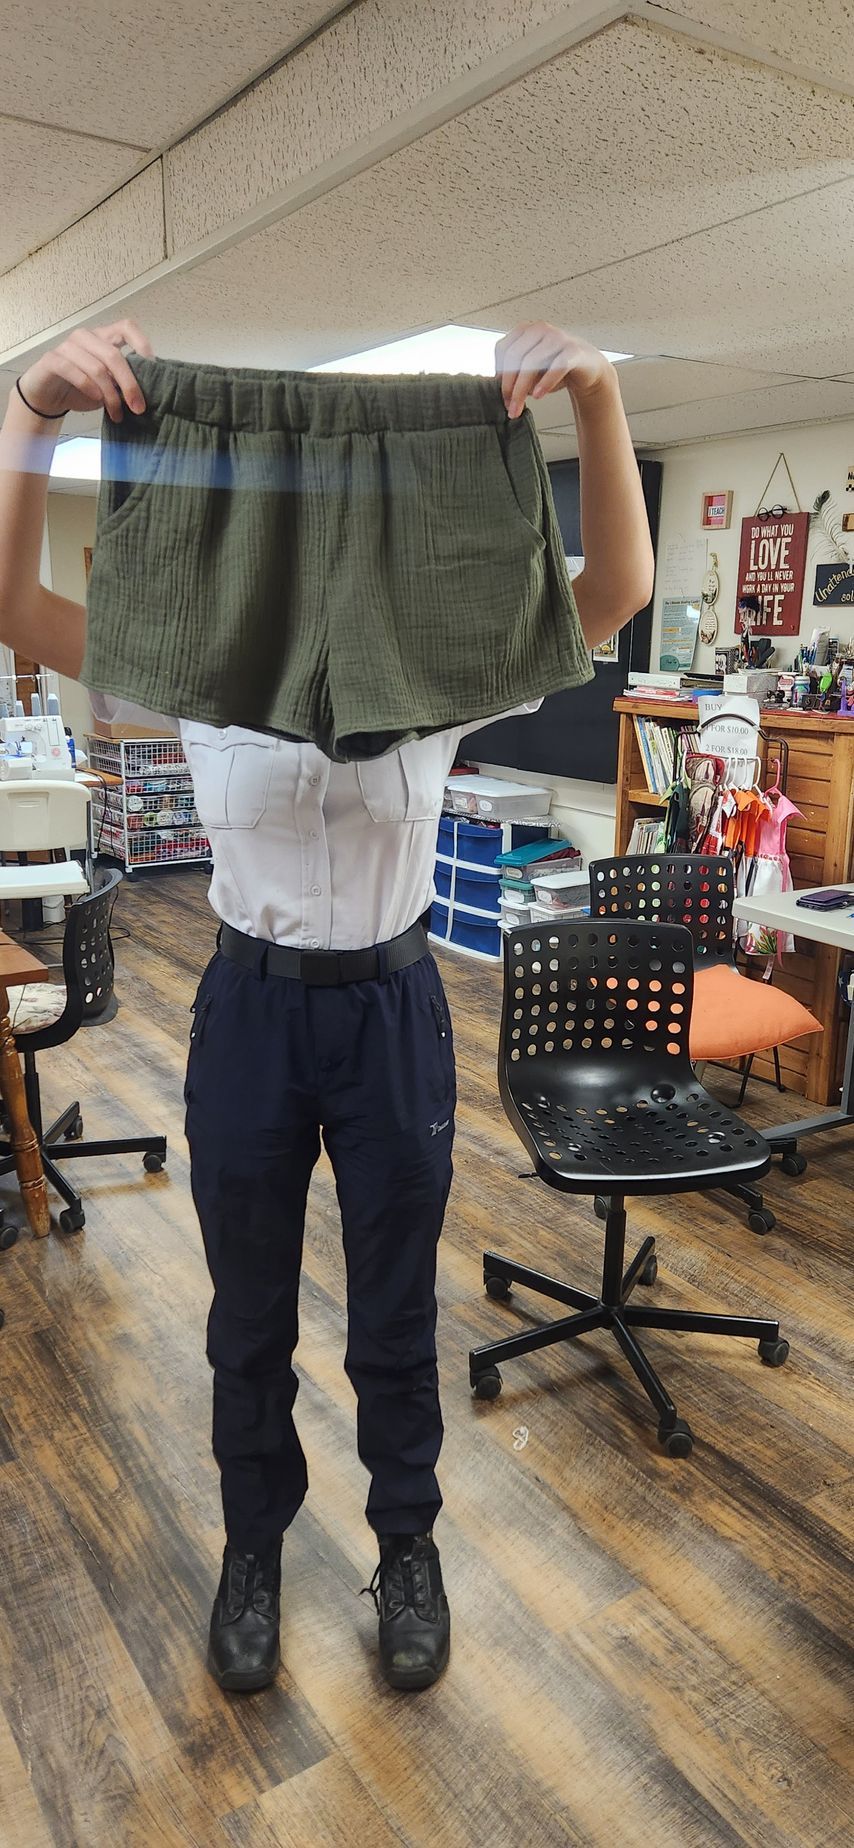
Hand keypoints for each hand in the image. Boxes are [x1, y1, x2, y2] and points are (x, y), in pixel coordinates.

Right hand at [18, 319, 153, 422]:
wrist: (48, 396)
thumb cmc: (82, 388)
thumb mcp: (109, 386)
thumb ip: (123, 381)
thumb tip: (147, 390)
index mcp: (103, 337)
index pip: (126, 327)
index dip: (141, 343)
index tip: (152, 367)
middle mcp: (86, 337)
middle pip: (113, 355)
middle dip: (129, 384)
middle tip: (138, 407)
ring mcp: (68, 346)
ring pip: (96, 367)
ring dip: (110, 395)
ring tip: (116, 413)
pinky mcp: (52, 359)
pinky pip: (73, 371)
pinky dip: (88, 387)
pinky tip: (96, 400)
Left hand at [496, 322, 614, 418]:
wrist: (588, 367)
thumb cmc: (556, 367)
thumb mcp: (531, 370)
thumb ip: (516, 374)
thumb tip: (502, 392)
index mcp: (526, 330)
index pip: (503, 349)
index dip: (499, 373)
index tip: (501, 394)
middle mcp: (541, 330)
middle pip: (515, 356)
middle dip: (509, 385)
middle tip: (509, 406)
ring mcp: (558, 338)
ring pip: (532, 362)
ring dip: (522, 389)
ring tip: (519, 407)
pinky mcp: (573, 351)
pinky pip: (556, 366)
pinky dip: (545, 382)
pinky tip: (538, 395)